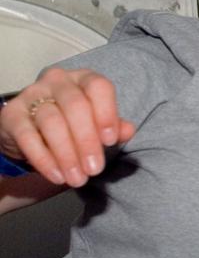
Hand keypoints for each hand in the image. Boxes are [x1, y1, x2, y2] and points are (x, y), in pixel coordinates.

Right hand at [0, 69, 135, 186]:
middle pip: (76, 106)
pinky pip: (28, 137)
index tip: (110, 141)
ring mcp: (31, 94)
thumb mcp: (96, 124)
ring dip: (67, 154)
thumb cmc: (72, 124)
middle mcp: (58, 80)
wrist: (30, 133)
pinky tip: (57, 176)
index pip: (99, 87)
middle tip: (94, 170)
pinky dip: (44, 159)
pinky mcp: (11, 114)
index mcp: (84, 79)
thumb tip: (128, 131)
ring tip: (77, 178)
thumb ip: (113, 127)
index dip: (107, 113)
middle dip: (87, 141)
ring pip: (52, 122)